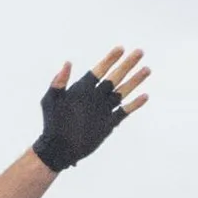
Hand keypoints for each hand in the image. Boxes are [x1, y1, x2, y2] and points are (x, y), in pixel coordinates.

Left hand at [31, 47, 150, 169]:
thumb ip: (59, 82)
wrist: (58, 148)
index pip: (99, 70)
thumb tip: (67, 63)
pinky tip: (144, 96)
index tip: (120, 48)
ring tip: (147, 69)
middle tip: (140, 52)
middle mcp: (95, 96)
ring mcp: (103, 109)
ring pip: (122, 91)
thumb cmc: (51, 124)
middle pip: (115, 77)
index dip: (110, 59)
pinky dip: (134, 104)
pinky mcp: (109, 123)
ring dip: (135, 81)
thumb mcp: (51, 101)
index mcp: (83, 89)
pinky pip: (124, 111)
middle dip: (127, 64)